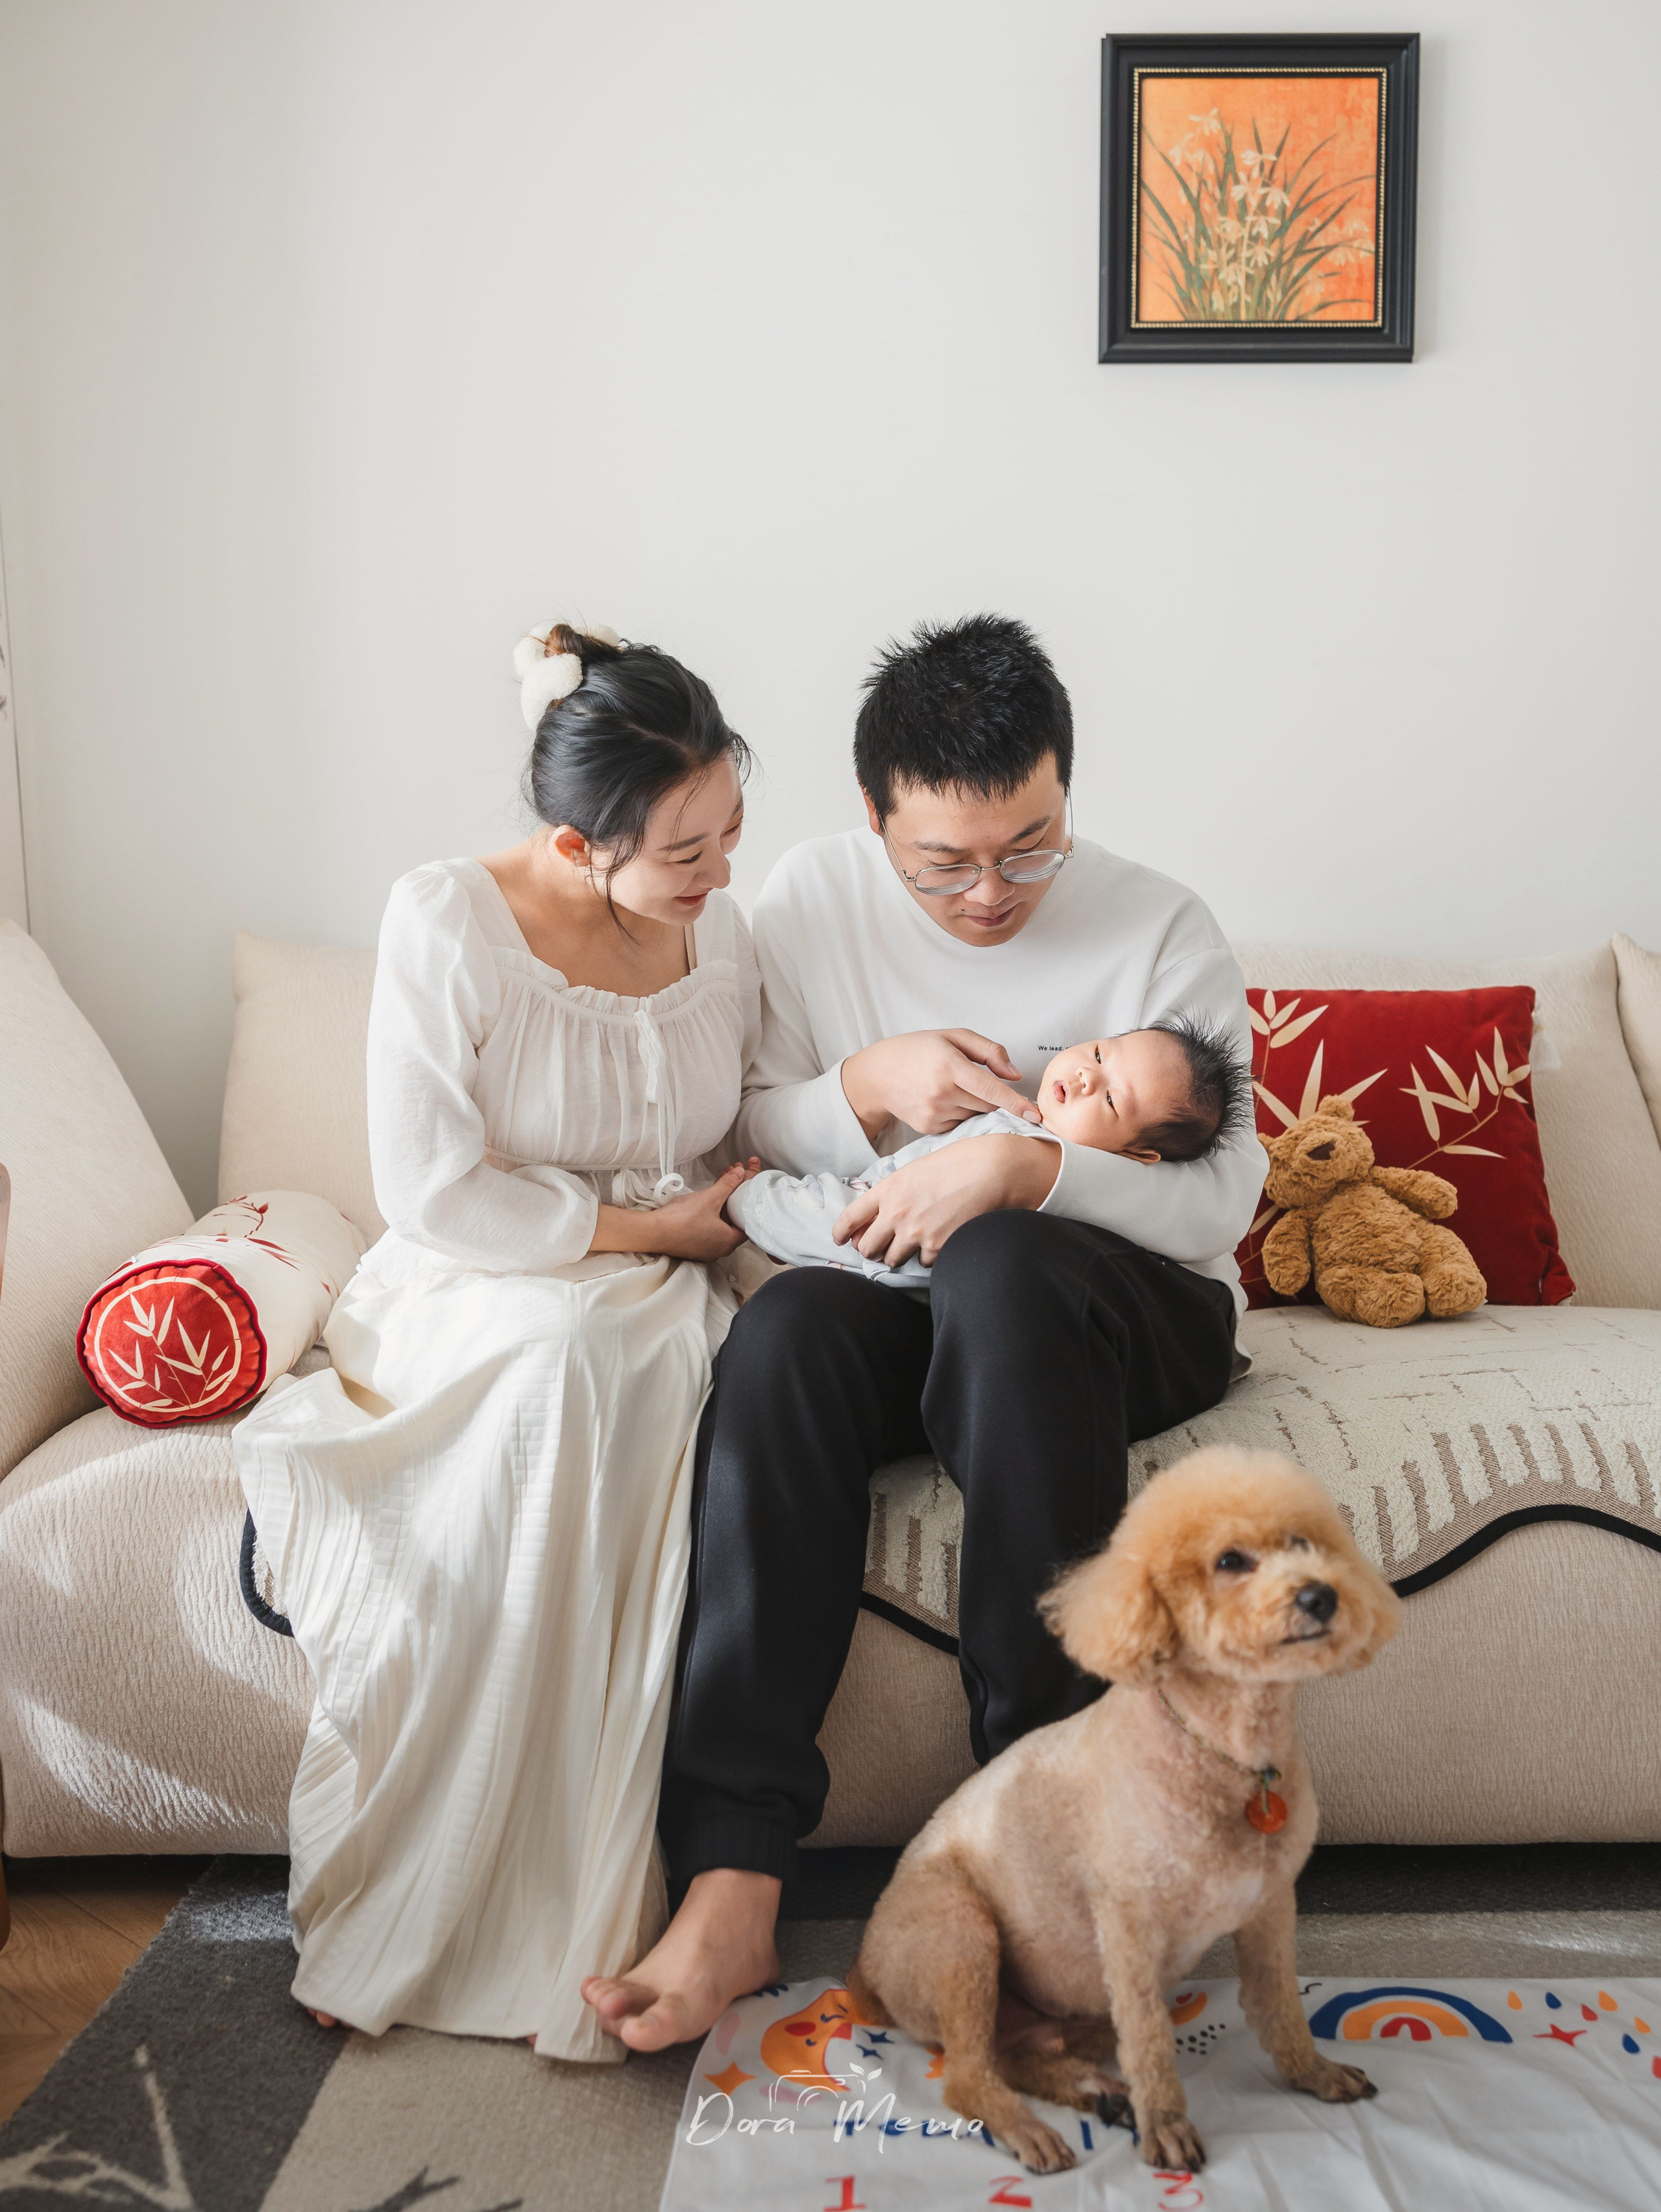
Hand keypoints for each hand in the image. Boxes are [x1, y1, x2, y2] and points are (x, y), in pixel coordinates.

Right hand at [591, 1161, 758, 1261]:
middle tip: (735, 1180)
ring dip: (722, 1205)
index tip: (747, 1187)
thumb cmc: (683, 1219)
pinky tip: (707, 1201)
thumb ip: (727, 1185)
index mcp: (729, 1242)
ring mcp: (706, 1250)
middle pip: (734, 1221)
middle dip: (735, 1198)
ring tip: (721, 1184)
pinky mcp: (694, 1246)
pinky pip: (709, 1229)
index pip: (748, 1221)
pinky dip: (712, 1214)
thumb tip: (741, 1172)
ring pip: (721, 1224)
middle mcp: (721, 1249)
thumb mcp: (709, 1198)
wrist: (652, 1233)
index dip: (748, 1202)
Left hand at [832, 1135, 1058, 1268]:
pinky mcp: (937, 1246)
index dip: (841, 1232)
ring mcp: (916, 1232)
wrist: (993, 1169)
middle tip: (882, 1248)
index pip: (852, 1216)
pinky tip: (942, 1240)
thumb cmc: (958, 1163)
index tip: (840, 1239)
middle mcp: (896, 1213)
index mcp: (888, 1189)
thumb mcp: (917, 1171)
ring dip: (901, 1254)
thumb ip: (896, 1194)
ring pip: (893, 1259)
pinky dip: (929, 1256)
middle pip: (868, 1247)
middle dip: (873, 1249)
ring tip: (916, 1241)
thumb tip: (883, 1217)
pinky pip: (923, 1262)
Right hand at [839, 1030, 1042, 1143]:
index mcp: (949, 1065)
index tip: (1036, 1115)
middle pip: (988, 1104)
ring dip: (974, 1105)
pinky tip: (942, 1100)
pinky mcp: (929, 1128)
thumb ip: (989, 1051)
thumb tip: (1014, 1075)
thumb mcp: (953, 1037)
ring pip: (975, 1115)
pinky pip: (959, 1124)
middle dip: (992, 1096)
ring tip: (952, 1088)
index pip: (991, 1090)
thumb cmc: (917, 1051)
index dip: (1017, 1103)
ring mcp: (934, 1113)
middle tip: (973, 1081)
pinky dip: (960, 1113)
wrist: (877, 1075)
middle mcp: (941, 1092)